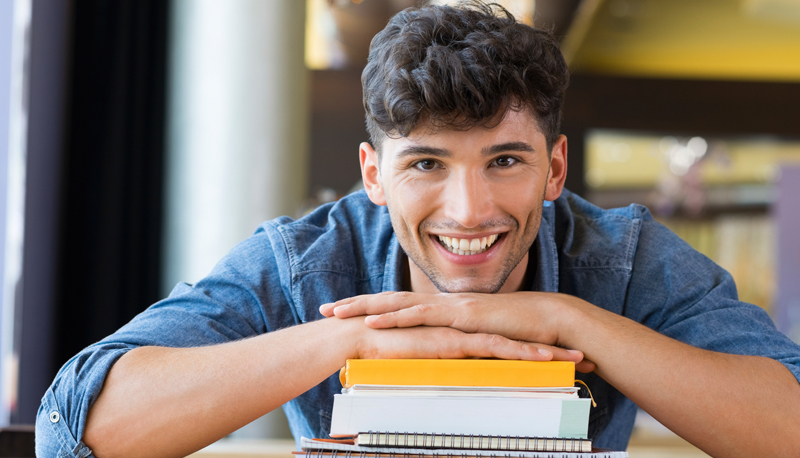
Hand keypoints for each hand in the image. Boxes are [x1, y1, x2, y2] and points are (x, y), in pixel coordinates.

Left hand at [323, 292, 596, 371]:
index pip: (401, 308)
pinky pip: (422, 316)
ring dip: (365, 307)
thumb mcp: (482, 343)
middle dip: (356, 304)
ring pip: (398, 304)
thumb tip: (447, 358)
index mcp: (444, 310)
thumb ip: (463, 346)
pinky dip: (395, 318)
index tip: (346, 313)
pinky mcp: (460, 315)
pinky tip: (372, 321)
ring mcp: (450, 306)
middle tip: (326, 309)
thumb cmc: (520, 334)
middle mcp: (442, 304)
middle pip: (390, 301)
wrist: (551, 322)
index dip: (372, 309)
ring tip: (337, 312)